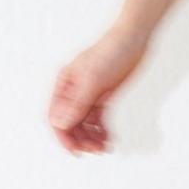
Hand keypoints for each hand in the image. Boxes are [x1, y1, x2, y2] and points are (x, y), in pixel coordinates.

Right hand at [47, 23, 148, 153]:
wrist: (133, 38)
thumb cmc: (110, 51)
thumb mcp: (92, 79)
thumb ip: (76, 103)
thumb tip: (60, 123)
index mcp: (63, 85)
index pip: (55, 117)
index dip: (63, 136)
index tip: (75, 151)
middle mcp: (73, 91)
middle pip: (70, 123)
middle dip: (80, 139)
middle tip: (95, 150)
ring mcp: (89, 94)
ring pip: (84, 123)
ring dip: (91, 138)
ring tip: (104, 147)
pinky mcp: (104, 96)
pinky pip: (98, 119)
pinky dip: (102, 130)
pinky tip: (109, 138)